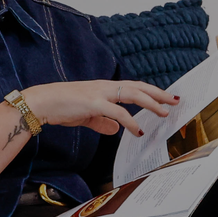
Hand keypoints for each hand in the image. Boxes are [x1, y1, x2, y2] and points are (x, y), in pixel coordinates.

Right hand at [23, 79, 179, 137]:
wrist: (42, 102)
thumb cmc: (61, 107)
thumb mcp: (86, 115)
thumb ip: (101, 121)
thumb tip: (115, 129)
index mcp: (104, 87)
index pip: (133, 86)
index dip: (150, 91)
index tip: (165, 96)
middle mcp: (105, 86)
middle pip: (138, 86)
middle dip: (158, 93)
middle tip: (175, 100)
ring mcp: (99, 93)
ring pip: (132, 94)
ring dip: (151, 103)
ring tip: (164, 112)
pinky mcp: (93, 103)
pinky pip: (118, 112)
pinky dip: (130, 121)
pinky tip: (138, 130)